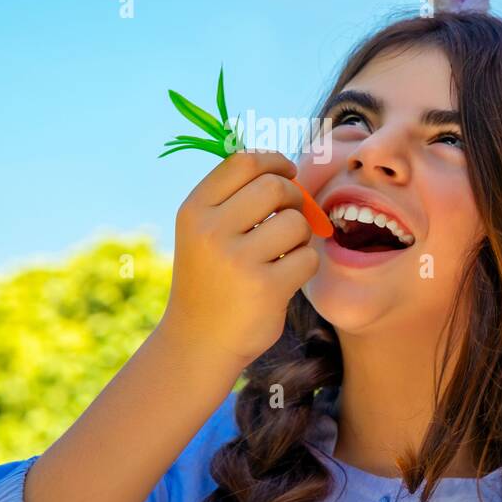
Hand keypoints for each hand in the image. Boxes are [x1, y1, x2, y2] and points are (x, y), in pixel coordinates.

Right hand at [161, 149, 320, 366]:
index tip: (287, 171)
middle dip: (294, 197)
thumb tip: (285, 167)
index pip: (243, 161)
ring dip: (300, 236)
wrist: (199, 341)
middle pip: (275, 186)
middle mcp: (211, 231)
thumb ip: (234, 197)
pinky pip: (307, 257)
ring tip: (282, 254)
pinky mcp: (265, 288)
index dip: (274, 160)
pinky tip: (284, 279)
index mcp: (194, 210)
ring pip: (296, 222)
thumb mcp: (203, 232)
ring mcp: (238, 260)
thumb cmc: (211, 278)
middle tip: (291, 215)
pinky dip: (304, 265)